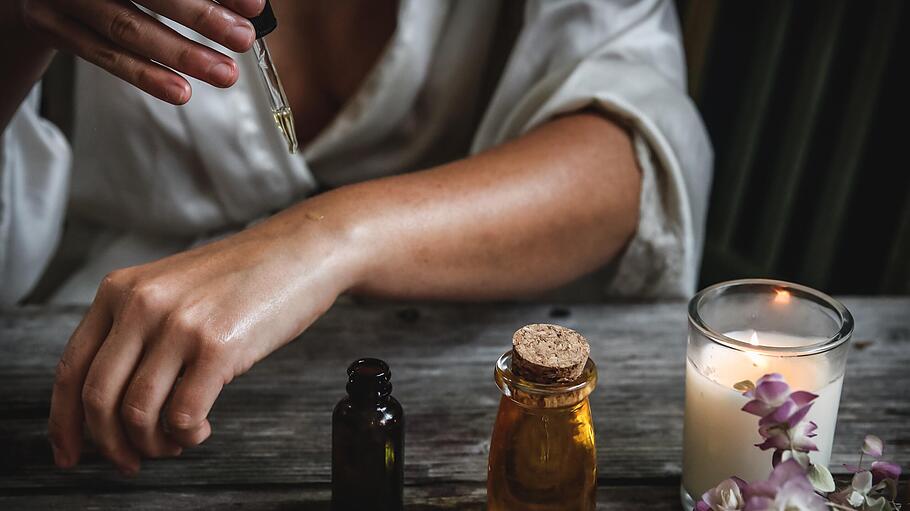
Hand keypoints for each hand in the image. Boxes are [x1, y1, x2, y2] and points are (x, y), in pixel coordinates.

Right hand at [18, 0, 265, 103]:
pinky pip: (102, 55)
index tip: (254, 4)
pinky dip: (144, 75)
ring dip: (181, 54)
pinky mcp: (51, 25)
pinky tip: (180, 90)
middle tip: (244, 38)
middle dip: (202, 17)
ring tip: (224, 73)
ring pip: (126, 28)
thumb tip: (247, 4)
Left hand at [48, 212, 358, 473]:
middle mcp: (141, 304)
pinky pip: (182, 415)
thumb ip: (136, 329)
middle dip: (108, 445)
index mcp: (120, 290)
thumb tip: (112, 405)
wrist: (301, 251)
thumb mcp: (172, 289)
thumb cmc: (244, 277)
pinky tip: (201, 428)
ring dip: (152, 444)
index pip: (71, 368)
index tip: (69, 453)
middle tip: (130, 462)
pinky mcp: (218, 346)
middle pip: (97, 397)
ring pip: (136, 412)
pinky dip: (186, 435)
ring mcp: (179, 324)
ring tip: (175, 442)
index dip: (64, 422)